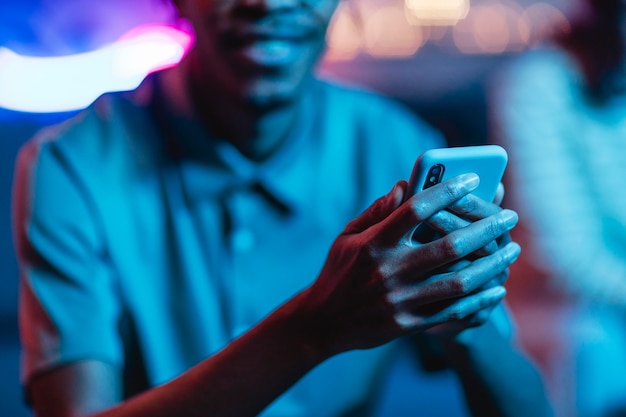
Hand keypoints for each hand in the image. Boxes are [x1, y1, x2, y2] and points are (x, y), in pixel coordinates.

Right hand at [298, 174, 519, 357]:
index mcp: (373, 243)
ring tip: (511, 250)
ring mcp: (399, 299)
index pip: (417, 209)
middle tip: (509, 216)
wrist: (322, 323)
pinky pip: (452, 312)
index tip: (474, 178)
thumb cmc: (338, 272)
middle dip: (486, 228)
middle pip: (449, 245)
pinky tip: (497, 287)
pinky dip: (479, 299)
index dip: (447, 190)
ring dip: (491, 264)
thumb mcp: (348, 236)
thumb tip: (405, 185)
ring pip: (459, 281)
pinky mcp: (407, 324)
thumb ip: (377, 211)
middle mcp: (389, 270)